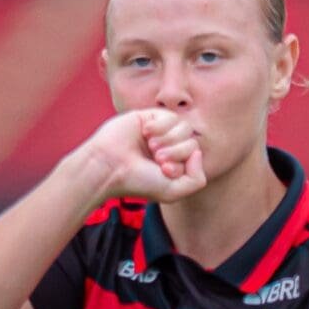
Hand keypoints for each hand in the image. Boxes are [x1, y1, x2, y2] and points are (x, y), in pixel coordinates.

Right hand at [82, 108, 204, 202]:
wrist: (110, 167)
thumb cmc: (138, 181)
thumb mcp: (173, 191)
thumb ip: (197, 179)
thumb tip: (198, 152)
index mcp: (174, 164)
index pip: (195, 157)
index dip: (183, 164)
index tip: (164, 171)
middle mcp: (169, 148)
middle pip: (192, 142)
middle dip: (176, 152)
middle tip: (156, 159)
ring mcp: (161, 132)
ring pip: (185, 128)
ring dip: (168, 140)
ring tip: (150, 147)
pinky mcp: (150, 117)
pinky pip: (171, 116)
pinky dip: (160, 127)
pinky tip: (145, 133)